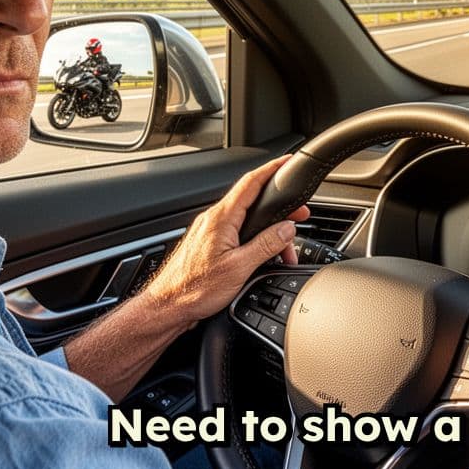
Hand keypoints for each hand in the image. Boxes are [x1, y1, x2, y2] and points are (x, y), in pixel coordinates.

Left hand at [145, 155, 309, 326]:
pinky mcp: (209, 244)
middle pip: (252, 201)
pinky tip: (264, 255)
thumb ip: (265, 244)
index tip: (286, 161)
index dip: (271, 168)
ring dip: (268, 230)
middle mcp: (214, 220)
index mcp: (221, 218)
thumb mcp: (239, 268)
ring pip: (246, 220)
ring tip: (285, 249)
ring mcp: (210, 231)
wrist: (168, 306)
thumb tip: (287, 229)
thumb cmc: (194, 289)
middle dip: (279, 207)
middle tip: (300, 214)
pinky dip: (254, 239)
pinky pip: (237, 233)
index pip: (250, 183)